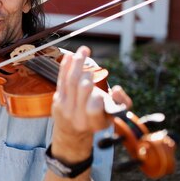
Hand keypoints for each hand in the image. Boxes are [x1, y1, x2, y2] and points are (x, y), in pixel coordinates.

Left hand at [50, 46, 132, 160]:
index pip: (94, 109)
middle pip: (81, 91)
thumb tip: (117, 90)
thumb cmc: (97, 120)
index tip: (102, 92)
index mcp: (95, 122)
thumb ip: (122, 104)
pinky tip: (71, 55)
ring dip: (78, 63)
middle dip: (86, 76)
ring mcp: (65, 107)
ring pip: (71, 81)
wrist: (72, 130)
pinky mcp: (57, 99)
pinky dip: (66, 66)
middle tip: (90, 65)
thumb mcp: (113, 117)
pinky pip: (62, 79)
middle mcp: (78, 116)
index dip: (97, 99)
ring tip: (84, 50)